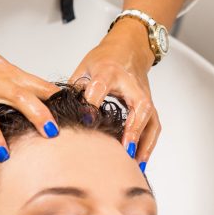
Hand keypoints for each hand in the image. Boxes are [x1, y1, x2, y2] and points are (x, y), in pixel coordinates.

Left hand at [70, 18, 159, 171]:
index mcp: (108, 72)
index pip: (101, 87)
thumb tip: (60, 112)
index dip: (93, 103)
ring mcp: (143, 94)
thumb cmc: (103, 59)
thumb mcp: (83, 68)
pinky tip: (140, 160)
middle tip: (123, 151)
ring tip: (134, 165)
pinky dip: (148, 144)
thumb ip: (75, 89)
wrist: (128, 49)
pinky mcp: (149, 104)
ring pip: (150, 119)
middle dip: (132, 129)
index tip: (87, 121)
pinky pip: (153, 126)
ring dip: (143, 143)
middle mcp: (130, 84)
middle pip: (138, 106)